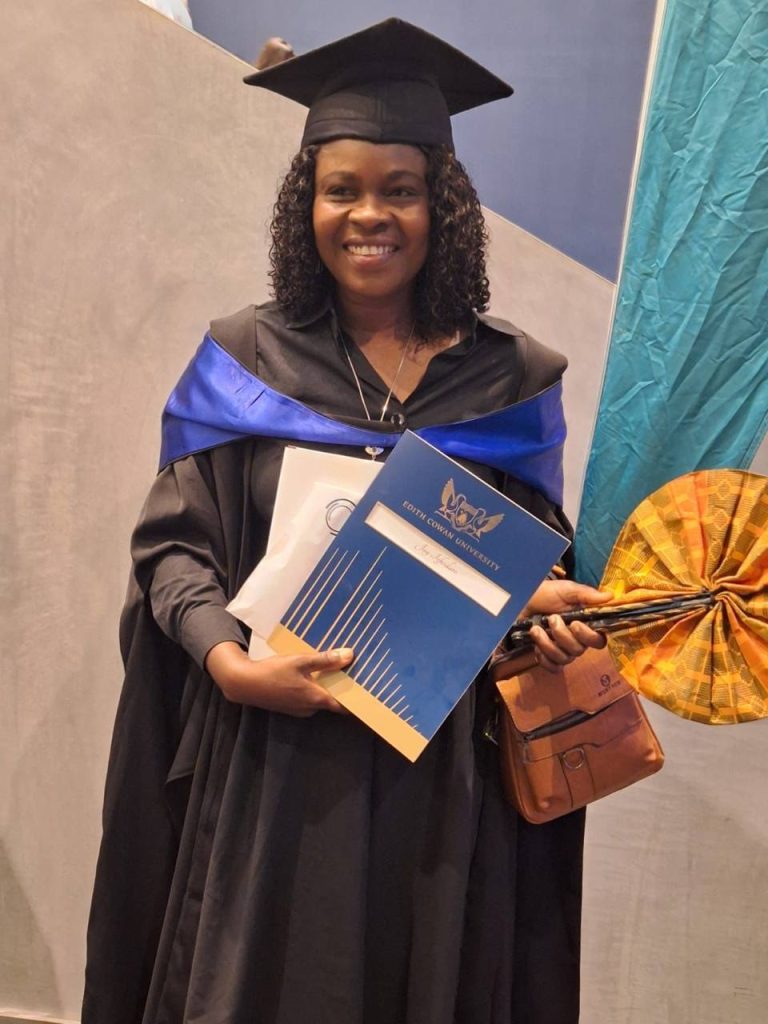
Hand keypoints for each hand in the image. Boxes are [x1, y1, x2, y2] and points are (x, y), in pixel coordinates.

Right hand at [204, 642, 353, 716]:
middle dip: (343, 688)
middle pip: (333, 700)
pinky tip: (314, 674)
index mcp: (316, 698)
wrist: (244, 683)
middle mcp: (311, 708)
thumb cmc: (273, 672)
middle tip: (354, 672)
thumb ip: (325, 660)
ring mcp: (299, 709)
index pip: (345, 705)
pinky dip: (315, 688)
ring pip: (321, 698)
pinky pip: (309, 698)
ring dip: (328, 687)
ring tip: (337, 669)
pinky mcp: (290, 706)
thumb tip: (350, 655)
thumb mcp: (300, 661)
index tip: (370, 690)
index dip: (357, 699)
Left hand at [522, 579, 610, 672]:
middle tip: (551, 619)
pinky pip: (553, 667)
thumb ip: (586, 594)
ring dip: (548, 644)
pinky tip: (535, 646)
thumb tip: (611, 596)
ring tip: (536, 629)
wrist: (520, 602)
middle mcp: (576, 640)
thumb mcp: (566, 590)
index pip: (598, 640)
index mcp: (585, 624)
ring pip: (564, 659)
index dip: (590, 637)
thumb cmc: (545, 594)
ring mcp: (562, 650)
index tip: (575, 624)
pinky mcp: (547, 656)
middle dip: (563, 636)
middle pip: (579, 650)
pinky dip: (543, 658)